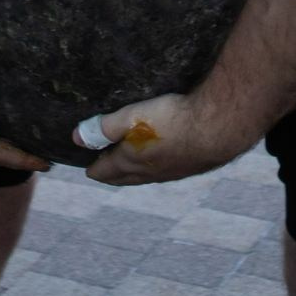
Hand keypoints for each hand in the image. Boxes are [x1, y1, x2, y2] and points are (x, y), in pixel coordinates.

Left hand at [81, 88, 256, 186]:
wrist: (219, 127)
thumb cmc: (173, 119)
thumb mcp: (132, 116)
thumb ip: (104, 127)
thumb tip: (77, 137)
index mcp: (132, 162)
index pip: (105, 172)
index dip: (93, 169)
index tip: (87, 167)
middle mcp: (150, 172)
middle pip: (124, 178)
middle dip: (111, 174)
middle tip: (103, 168)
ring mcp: (171, 172)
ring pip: (146, 177)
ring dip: (134, 172)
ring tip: (129, 164)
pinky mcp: (191, 166)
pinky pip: (165, 171)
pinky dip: (156, 167)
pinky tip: (163, 159)